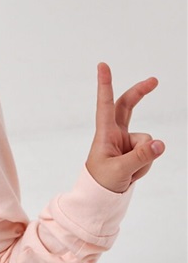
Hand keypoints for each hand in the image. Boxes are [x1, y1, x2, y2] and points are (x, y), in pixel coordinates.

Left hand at [85, 63, 164, 192]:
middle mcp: (115, 132)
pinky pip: (150, 153)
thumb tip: (160, 144)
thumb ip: (141, 158)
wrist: (102, 196)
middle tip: (155, 80)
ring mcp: (126, 141)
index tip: (102, 65)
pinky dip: (145, 165)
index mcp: (104, 133)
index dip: (105, 85)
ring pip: (147, 141)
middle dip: (140, 92)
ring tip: (128, 172)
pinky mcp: (136, 150)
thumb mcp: (120, 171)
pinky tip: (133, 173)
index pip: (105, 104)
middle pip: (128, 105)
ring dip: (143, 159)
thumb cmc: (102, 182)